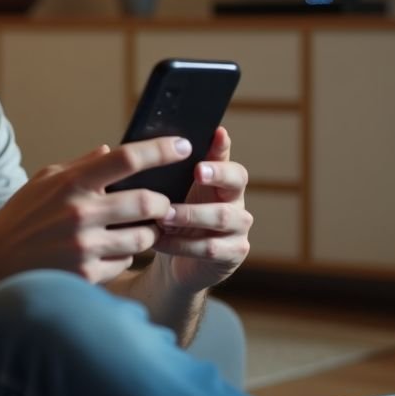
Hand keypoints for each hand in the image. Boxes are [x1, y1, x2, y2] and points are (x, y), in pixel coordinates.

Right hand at [0, 137, 190, 283]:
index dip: (160, 150)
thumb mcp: (44, 181)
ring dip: (148, 232)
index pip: (127, 158)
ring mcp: (83, 247)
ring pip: (143, 237)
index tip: (183, 145)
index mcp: (71, 182)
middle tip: (160, 203)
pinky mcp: (86, 275)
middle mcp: (79, 213)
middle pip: (146, 202)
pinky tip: (108, 251)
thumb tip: (111, 150)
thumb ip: (80, 166)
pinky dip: (124, 255)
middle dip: (161, 203)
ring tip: (137, 228)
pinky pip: (125, 262)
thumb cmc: (21, 217)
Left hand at [152, 127, 251, 293]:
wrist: (176, 262)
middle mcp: (236, 202)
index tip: (217, 133)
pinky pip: (209, 248)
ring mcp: (238, 229)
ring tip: (162, 215)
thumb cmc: (174, 218)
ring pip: (221, 217)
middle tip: (196, 172)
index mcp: (223, 182)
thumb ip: (175, 169)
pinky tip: (158, 239)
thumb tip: (156, 140)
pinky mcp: (232, 254)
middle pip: (237, 182)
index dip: (224, 148)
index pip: (229, 158)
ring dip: (189, 214)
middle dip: (216, 175)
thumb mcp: (173, 193)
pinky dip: (180, 244)